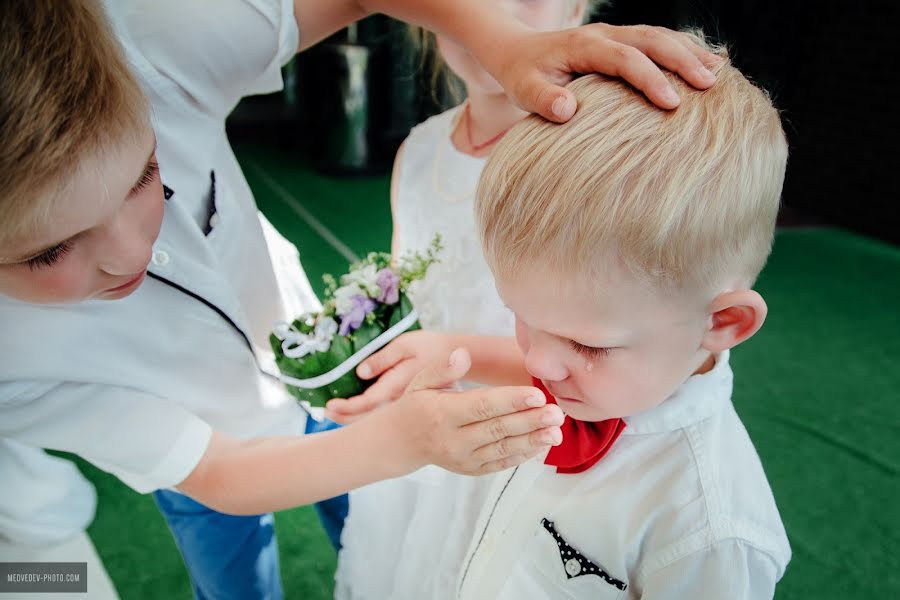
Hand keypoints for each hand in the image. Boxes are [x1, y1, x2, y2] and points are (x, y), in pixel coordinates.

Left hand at [325, 330, 454, 423]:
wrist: (458, 358)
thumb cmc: (430, 347)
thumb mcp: (405, 345)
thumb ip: (383, 359)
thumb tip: (360, 372)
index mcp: (396, 385)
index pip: (367, 402)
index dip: (347, 407)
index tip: (329, 406)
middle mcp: (399, 400)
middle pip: (368, 416)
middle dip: (345, 417)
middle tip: (326, 413)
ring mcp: (405, 404)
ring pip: (376, 418)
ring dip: (355, 418)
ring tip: (335, 415)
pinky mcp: (409, 403)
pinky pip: (385, 414)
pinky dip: (369, 415)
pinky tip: (359, 413)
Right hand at [378, 347, 563, 475]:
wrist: (403, 441)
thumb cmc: (417, 404)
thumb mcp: (421, 380)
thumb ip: (443, 367)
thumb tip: (462, 354)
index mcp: (442, 414)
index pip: (481, 406)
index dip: (511, 401)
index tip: (537, 394)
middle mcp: (453, 440)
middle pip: (498, 429)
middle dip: (530, 421)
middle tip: (556, 413)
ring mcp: (464, 458)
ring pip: (503, 449)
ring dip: (533, 440)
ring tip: (556, 432)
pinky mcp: (472, 469)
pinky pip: (501, 462)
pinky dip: (523, 455)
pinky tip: (543, 444)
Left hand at [482, 24, 723, 120]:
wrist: (519, 53)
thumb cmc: (523, 76)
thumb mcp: (523, 91)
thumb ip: (542, 100)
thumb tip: (566, 109)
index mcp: (584, 46)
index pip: (624, 59)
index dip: (650, 79)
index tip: (672, 103)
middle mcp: (604, 35)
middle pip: (651, 40)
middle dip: (682, 61)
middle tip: (710, 86)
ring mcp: (616, 35)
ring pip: (660, 36)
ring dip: (689, 53)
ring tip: (718, 75)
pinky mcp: (622, 42)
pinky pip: (657, 41)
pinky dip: (683, 50)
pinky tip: (705, 65)